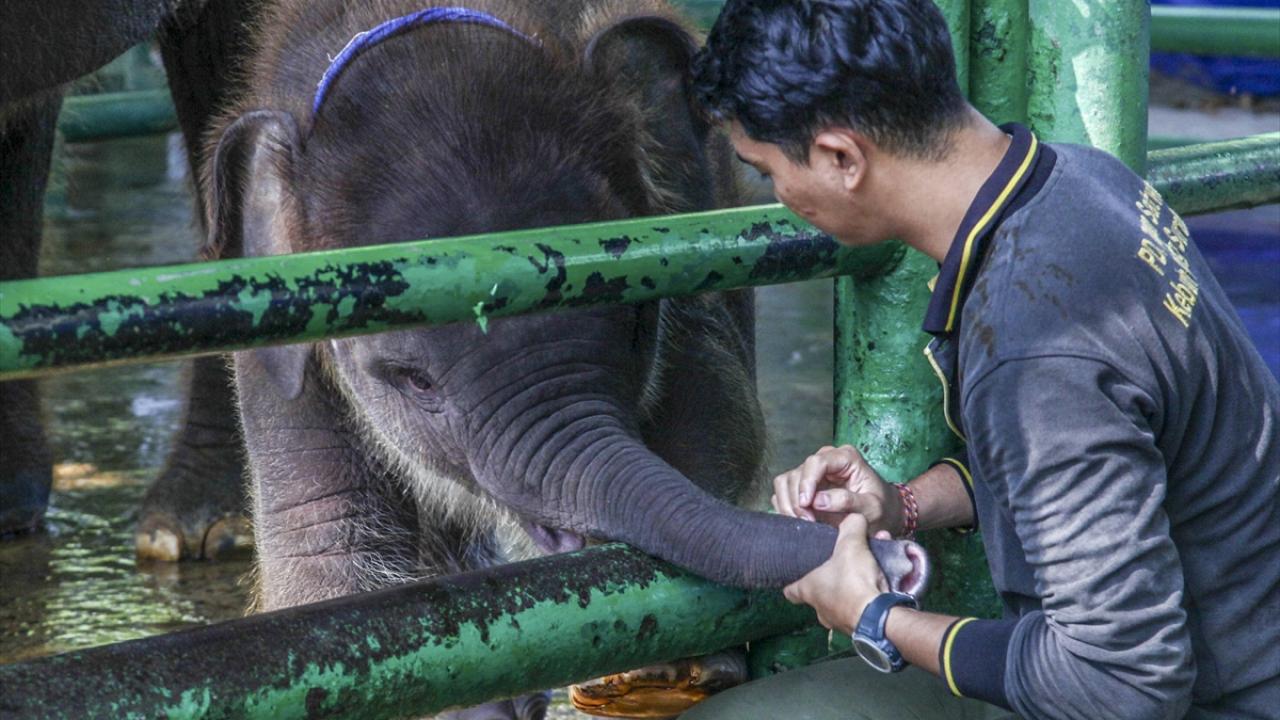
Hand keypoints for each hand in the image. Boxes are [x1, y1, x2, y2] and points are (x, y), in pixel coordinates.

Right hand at [771, 445, 902, 533]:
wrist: (880, 514)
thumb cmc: (880, 508)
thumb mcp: (872, 508)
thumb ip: (848, 502)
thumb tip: (818, 501)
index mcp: (844, 457)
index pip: (816, 462)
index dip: (807, 483)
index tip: (806, 504)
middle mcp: (825, 459)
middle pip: (797, 473)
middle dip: (797, 499)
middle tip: (808, 521)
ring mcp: (812, 472)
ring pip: (785, 481)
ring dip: (789, 504)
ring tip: (804, 522)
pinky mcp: (802, 485)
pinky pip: (782, 492)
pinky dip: (785, 507)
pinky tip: (799, 520)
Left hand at [783, 514, 890, 634]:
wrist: (879, 617)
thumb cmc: (853, 580)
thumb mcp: (851, 545)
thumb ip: (851, 527)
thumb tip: (853, 517)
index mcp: (809, 590)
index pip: (791, 591)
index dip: (794, 580)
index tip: (800, 571)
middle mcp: (820, 609)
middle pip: (820, 592)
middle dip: (833, 577)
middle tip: (844, 564)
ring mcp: (839, 622)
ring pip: (843, 599)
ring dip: (855, 585)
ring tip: (869, 569)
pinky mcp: (859, 629)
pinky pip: (861, 607)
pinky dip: (869, 596)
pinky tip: (883, 582)